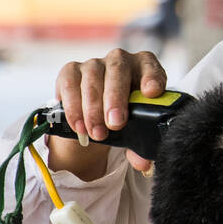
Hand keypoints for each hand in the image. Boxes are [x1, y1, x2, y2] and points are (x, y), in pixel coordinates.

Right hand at [51, 49, 166, 173]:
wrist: (96, 117)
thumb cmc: (124, 117)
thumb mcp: (136, 130)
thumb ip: (141, 146)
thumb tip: (143, 163)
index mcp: (144, 68)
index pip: (151, 66)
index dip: (152, 77)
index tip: (152, 93)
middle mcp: (120, 60)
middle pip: (118, 70)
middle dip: (116, 98)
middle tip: (115, 124)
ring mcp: (94, 63)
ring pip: (92, 79)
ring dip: (93, 109)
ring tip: (97, 134)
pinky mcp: (71, 71)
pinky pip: (70, 84)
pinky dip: (74, 107)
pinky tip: (79, 126)